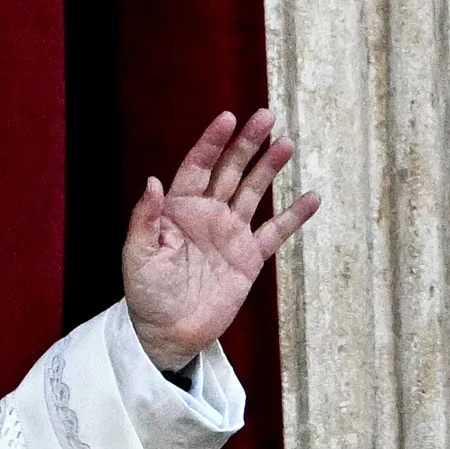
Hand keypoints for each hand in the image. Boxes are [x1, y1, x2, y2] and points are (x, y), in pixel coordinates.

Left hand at [122, 109, 319, 370]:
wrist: (168, 332)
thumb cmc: (146, 293)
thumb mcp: (138, 255)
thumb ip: (145, 218)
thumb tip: (153, 181)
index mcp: (178, 209)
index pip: (197, 166)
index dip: (211, 142)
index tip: (228, 118)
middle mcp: (207, 214)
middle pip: (230, 170)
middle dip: (247, 144)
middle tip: (265, 116)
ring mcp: (230, 233)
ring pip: (254, 192)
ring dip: (269, 168)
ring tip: (286, 144)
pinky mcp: (249, 257)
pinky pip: (276, 232)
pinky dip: (294, 216)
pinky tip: (312, 197)